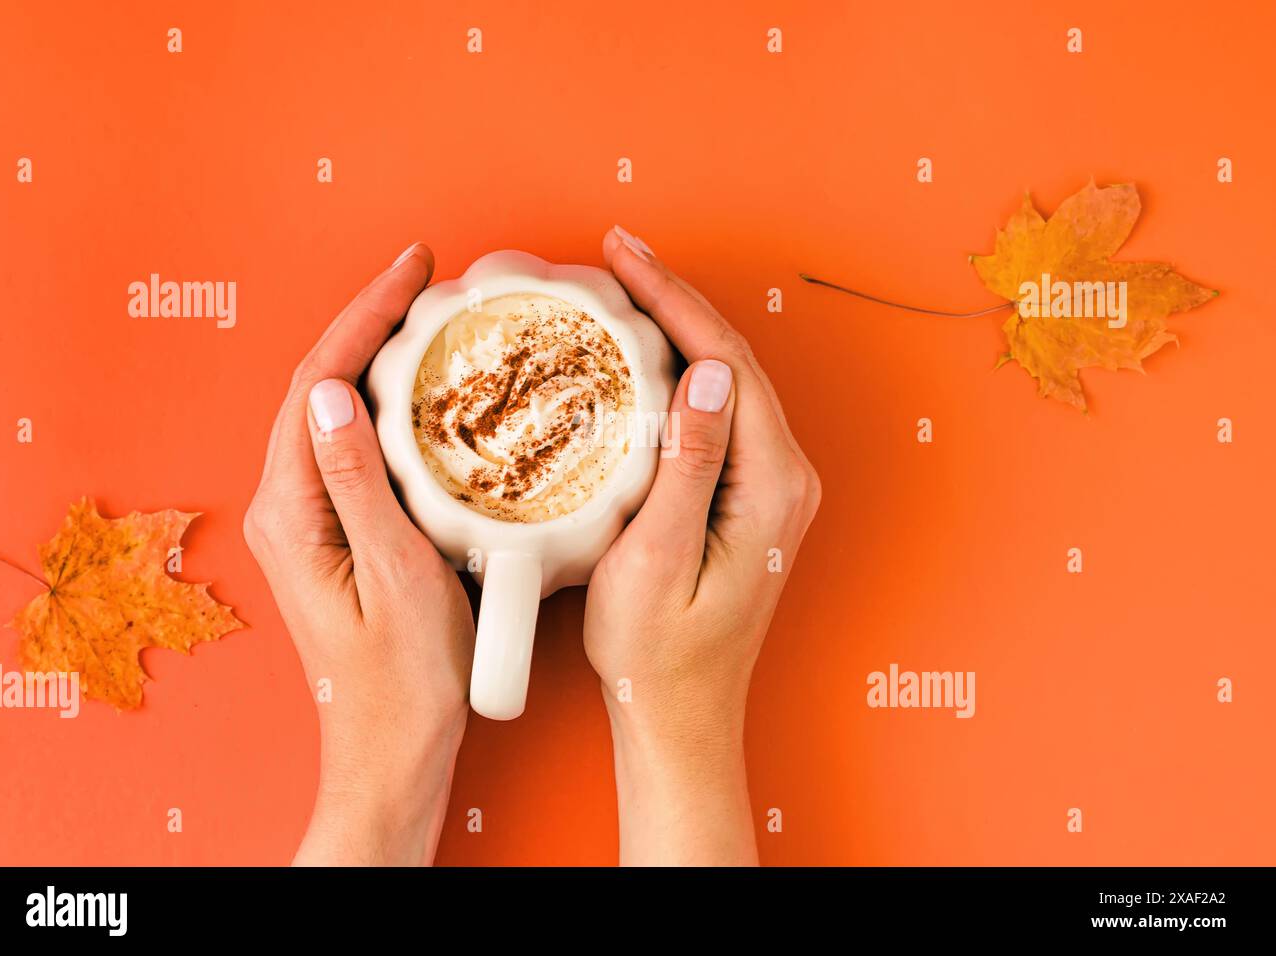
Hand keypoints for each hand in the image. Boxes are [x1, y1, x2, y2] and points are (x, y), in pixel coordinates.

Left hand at [243, 243, 473, 865]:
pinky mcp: (340, 531)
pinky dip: (395, 407)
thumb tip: (334, 393)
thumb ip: (360, 483)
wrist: (395, 750)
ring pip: (341, 413)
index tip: (412, 271)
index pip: (318, 383)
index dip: (364, 316)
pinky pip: (361, 448)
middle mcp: (288, 508)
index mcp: (290, 513)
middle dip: (372, 322)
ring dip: (382, 358)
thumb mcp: (394, 577)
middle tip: (429, 279)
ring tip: (432, 316)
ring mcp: (312, 519)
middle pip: (322, 386)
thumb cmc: (403, 682)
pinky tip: (431, 392)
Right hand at [585, 226, 821, 865]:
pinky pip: (719, 413)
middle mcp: (785, 477)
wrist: (679, 712)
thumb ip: (689, 464)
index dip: (675, 301)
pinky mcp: (748, 494)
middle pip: (734, 361)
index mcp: (772, 486)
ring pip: (728, 380)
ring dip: (678, 329)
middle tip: (617, 253)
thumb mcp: (658, 558)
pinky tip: (643, 354)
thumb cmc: (658, 653)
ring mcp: (771, 484)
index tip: (626, 256)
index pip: (728, 365)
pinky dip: (680, 371)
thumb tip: (709, 374)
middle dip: (675, 300)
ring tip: (624, 285)